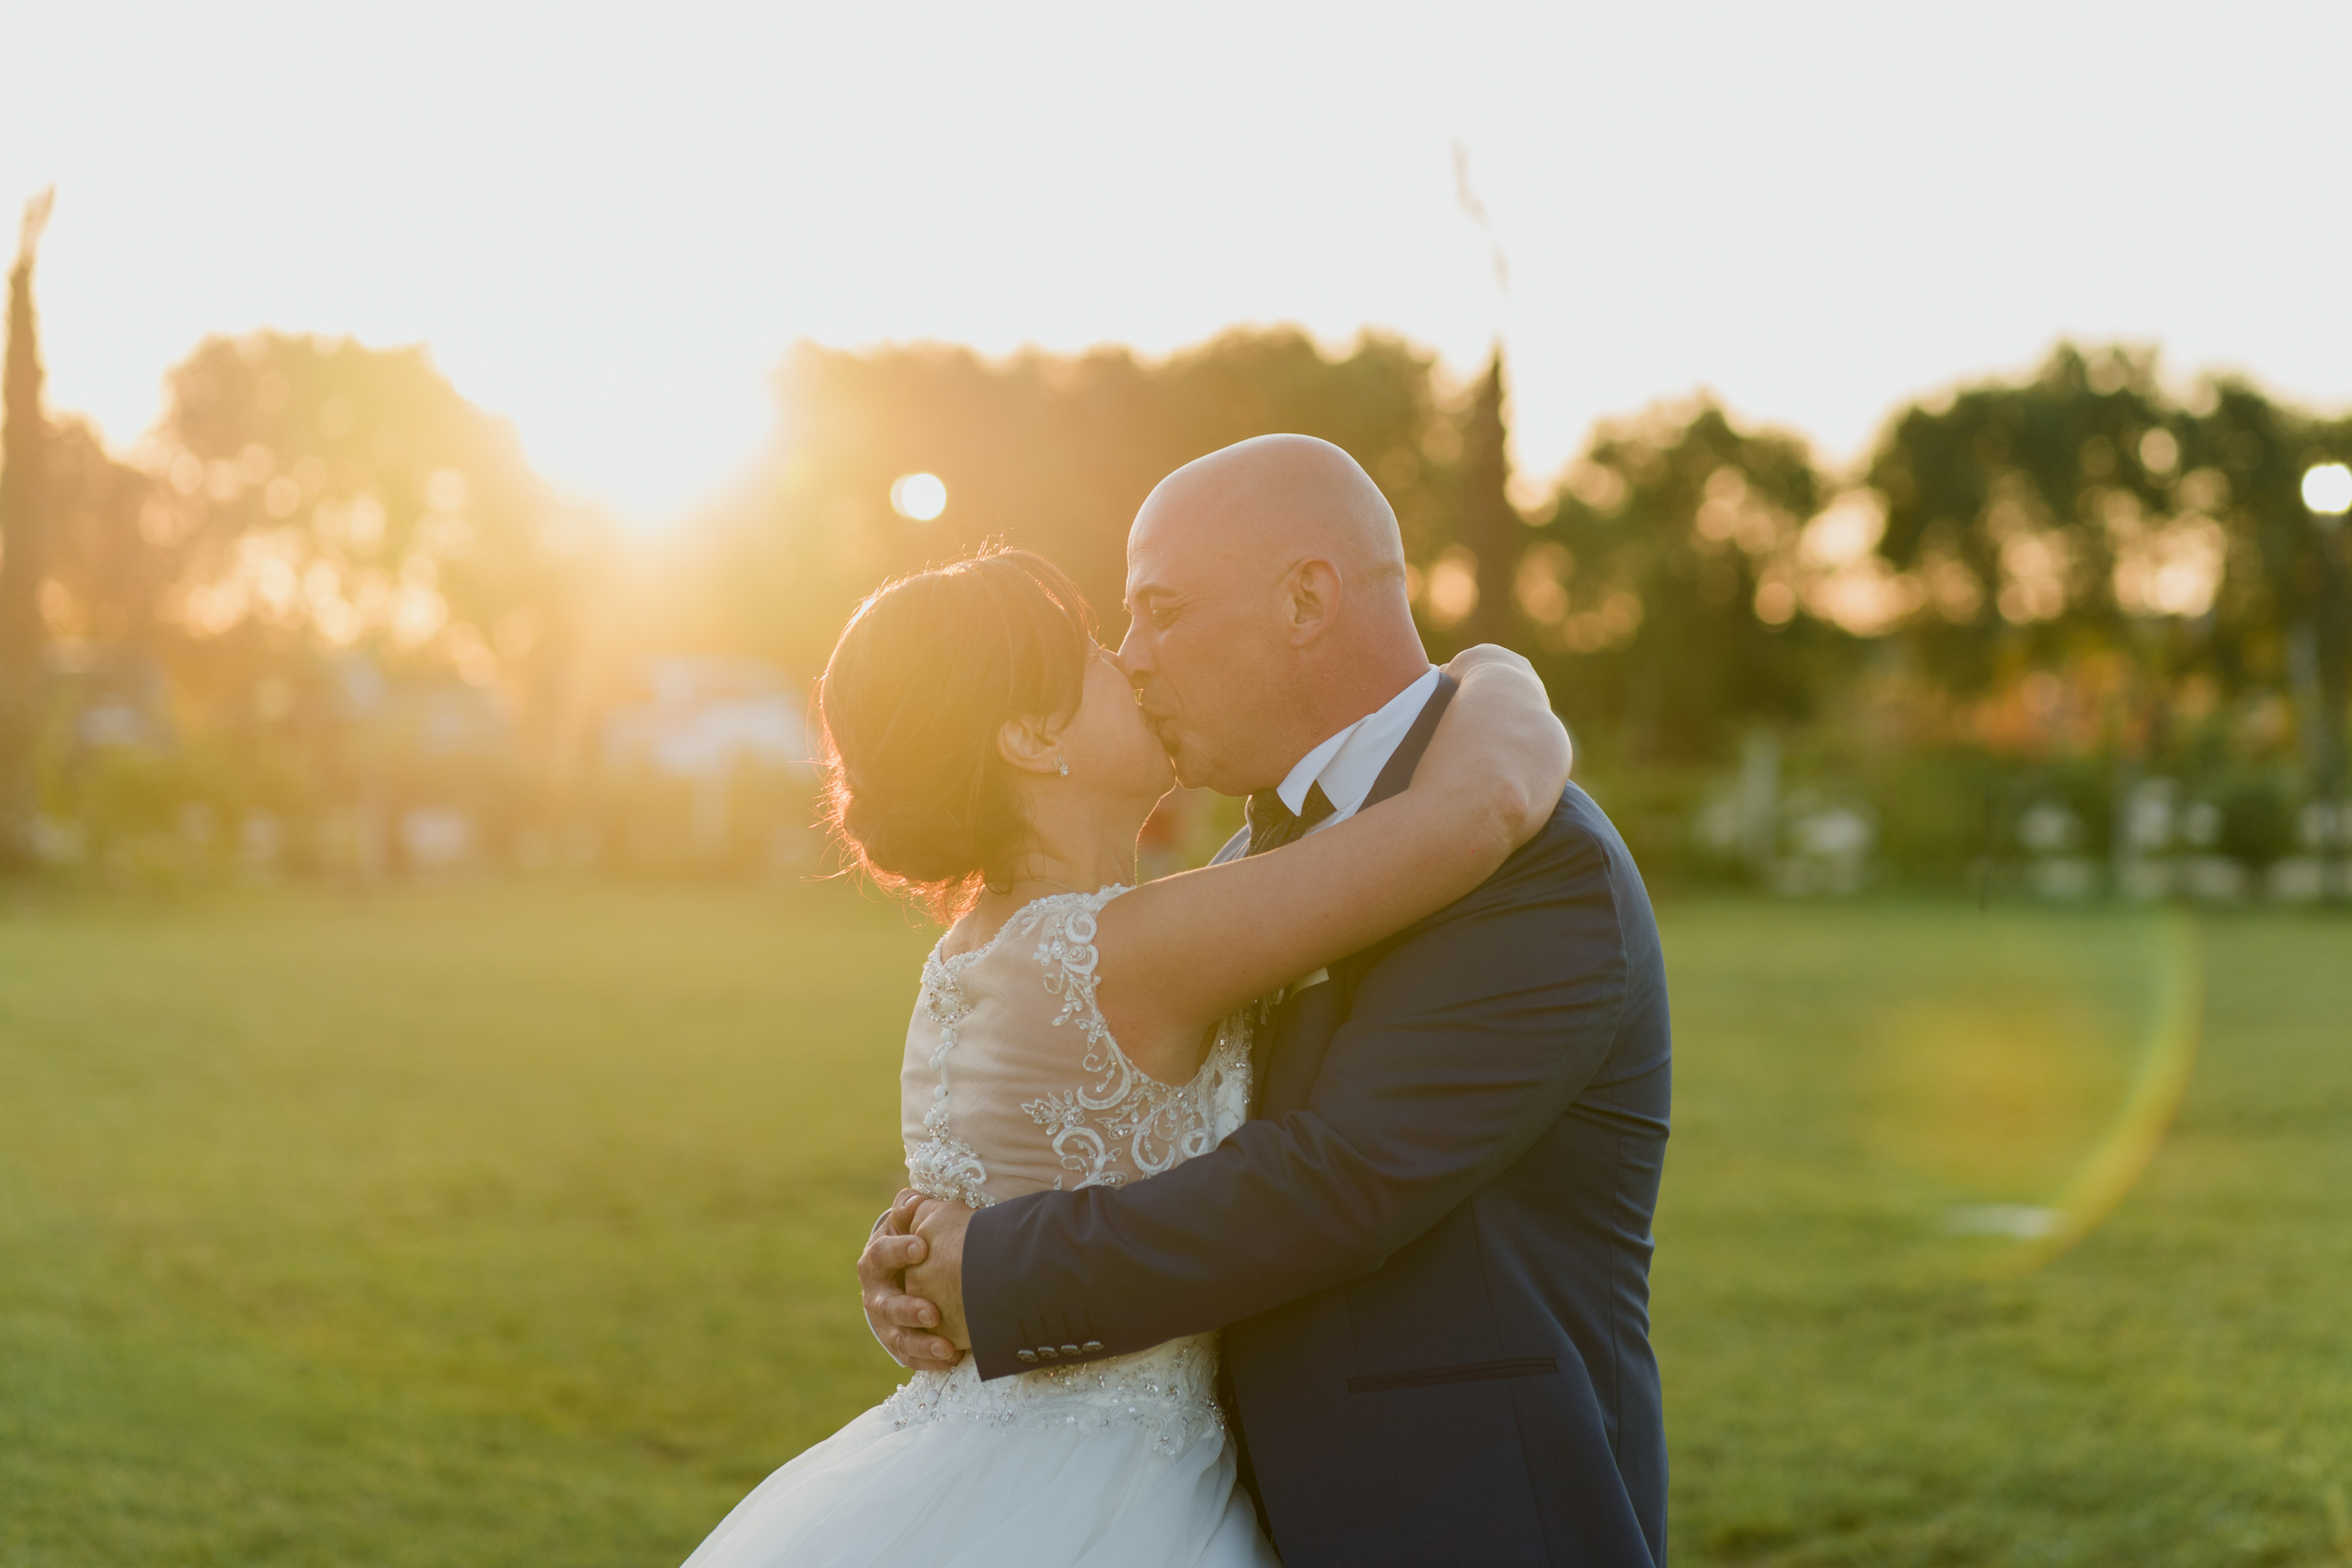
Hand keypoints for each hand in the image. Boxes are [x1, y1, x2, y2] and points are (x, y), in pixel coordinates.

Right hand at [858, 1189, 962, 1370]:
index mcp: (876, 1260)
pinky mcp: (900, 1344)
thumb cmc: (910, 1242)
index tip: (922, 1247)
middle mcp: (876, 1295)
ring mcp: (886, 1323)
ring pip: (899, 1338)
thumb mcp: (907, 1223)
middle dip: (909, 1310)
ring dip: (922, 1344)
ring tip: (947, 1348)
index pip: (881, 1254)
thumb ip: (910, 1209)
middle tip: (933, 1313)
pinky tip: (951, 1359)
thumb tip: (913, 1198)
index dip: (898, 1251)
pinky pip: (911, 1357)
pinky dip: (929, 1361)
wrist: (901, 1273)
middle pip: (887, 1306)